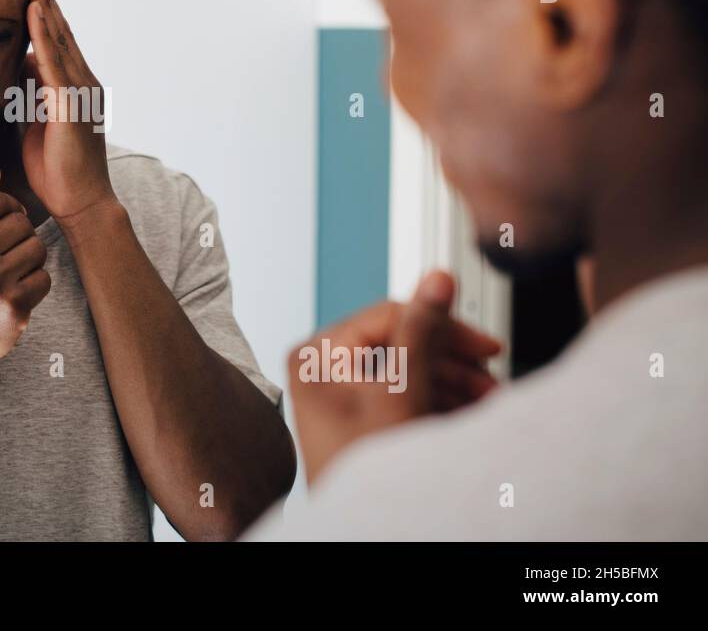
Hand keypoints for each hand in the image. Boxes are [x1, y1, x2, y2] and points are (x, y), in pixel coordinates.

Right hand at [0, 162, 51, 391]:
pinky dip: (34, 286)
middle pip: (22, 222)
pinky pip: (44, 278)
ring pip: (37, 248)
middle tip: (3, 257)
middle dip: (18, 237)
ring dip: (28, 260)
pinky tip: (13, 296)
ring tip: (8, 275)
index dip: (7, 211)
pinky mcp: (13, 309)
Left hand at [20, 0, 116, 224]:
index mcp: (72, 84)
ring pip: (59, 37)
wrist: (79, 202)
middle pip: (60, 27)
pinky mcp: (71, 103)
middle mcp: (80, 79)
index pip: (56, 36)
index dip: (43, 5)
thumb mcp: (35, 120)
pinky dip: (44, 34)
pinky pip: (54, 61)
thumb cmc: (57, 168)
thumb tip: (20, 64)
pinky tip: (34, 10)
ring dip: (45, 1)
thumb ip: (30, 91)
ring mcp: (79, 90)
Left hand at [287, 270, 501, 485]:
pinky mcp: (356, 418)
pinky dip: (439, 403)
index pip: (389, 315)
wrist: (362, 534)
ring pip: (408, 370)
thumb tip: (438, 275)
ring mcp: (337, 393)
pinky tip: (469, 418)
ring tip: (487, 407)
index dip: (443, 327)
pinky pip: (402, 395)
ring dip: (454, 386)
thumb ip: (422, 333)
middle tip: (492, 382)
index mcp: (316, 354)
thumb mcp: (400, 396)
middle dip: (453, 364)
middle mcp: (321, 368)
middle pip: (402, 342)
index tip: (488, 348)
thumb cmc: (366, 472)